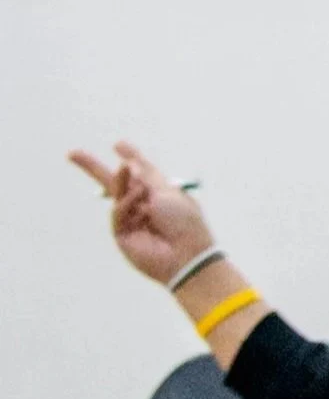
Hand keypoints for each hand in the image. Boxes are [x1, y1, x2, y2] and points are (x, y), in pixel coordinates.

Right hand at [68, 141, 214, 284]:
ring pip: (116, 194)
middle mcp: (143, 206)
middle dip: (93, 168)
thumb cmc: (185, 222)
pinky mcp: (122, 234)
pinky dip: (127, 205)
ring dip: (124, 184)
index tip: (118, 144)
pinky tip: (143, 209)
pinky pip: (118, 211)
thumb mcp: (167, 191)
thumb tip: (130, 162)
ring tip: (136, 183)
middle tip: (72, 153)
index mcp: (160, 194)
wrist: (187, 253)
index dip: (131, 158)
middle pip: (114, 183)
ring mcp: (131, 220)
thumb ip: (146, 175)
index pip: (141, 173)